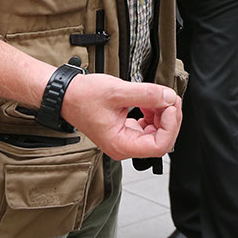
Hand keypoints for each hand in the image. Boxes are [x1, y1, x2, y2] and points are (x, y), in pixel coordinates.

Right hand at [60, 73, 181, 159]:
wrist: (67, 94)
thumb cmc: (84, 97)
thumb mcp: (118, 91)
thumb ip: (146, 94)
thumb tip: (169, 97)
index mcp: (121, 145)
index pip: (159, 146)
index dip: (170, 126)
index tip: (170, 106)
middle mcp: (124, 146)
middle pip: (161, 139)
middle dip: (169, 118)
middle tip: (169, 97)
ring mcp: (126, 139)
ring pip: (158, 132)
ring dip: (162, 113)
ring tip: (156, 96)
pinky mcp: (127, 130)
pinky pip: (149, 125)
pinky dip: (154, 112)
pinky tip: (148, 100)